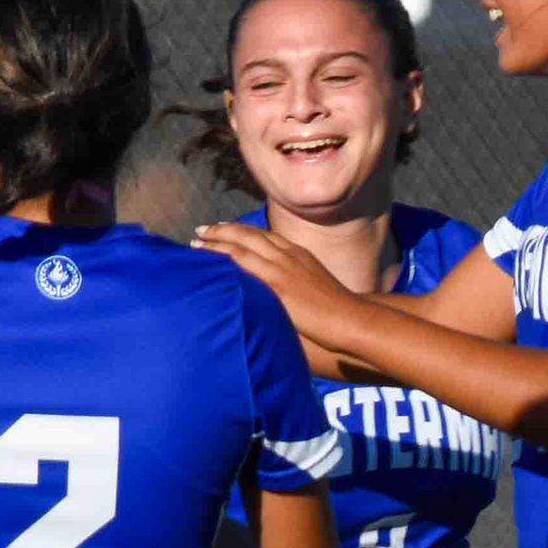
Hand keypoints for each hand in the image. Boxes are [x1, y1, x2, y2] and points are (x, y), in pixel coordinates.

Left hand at [194, 220, 353, 338]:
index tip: (223, 228)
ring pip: (241, 244)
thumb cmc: (339, 313)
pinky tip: (207, 257)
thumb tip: (287, 294)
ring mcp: (281, 267)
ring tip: (196, 241)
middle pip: (249, 234)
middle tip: (202, 230)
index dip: (241, 230)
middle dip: (223, 230)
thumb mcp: (317, 288)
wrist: (351, 319)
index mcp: (299, 254)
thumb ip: (299, 285)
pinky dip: (222, 255)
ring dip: (216, 240)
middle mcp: (288, 255)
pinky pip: (242, 262)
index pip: (264, 235)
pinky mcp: (275, 283)